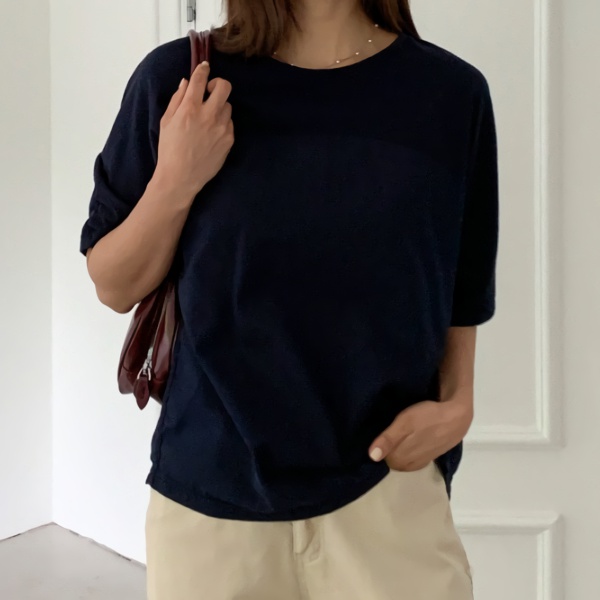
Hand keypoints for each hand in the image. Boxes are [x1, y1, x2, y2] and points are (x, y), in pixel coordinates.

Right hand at [155, 61, 234, 197]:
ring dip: (219, 106)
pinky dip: (222, 123)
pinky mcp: (229, 140)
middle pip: (224, 86)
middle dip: (218, 84)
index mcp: (189, 109)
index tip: (204, 67)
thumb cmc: (170, 150)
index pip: (200, 79)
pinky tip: (211, 133)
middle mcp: (208, 116)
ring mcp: (222, 128)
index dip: (202, 69)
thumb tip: (187, 82)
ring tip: (208, 118)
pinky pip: (229, 123)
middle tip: (209, 91)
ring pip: (228, 106)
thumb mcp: (166, 121)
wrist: (181, 177)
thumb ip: (178, 99)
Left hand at [368, 399, 472, 470]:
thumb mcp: (404, 423)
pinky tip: (410, 437)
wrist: (457, 419)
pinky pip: (410, 456)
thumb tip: (372, 457)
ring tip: (397, 431)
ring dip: (397, 447)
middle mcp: (408, 466)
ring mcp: (418, 463)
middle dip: (387, 446)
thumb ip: (388, 440)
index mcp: (400, 460)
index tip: (378, 430)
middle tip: (388, 428)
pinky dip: (408, 448)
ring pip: (399, 457)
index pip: (378, 457)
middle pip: (389, 458)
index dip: (378, 443)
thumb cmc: (428, 418)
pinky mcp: (427, 458)